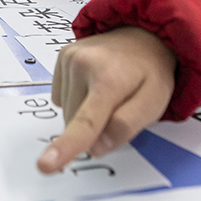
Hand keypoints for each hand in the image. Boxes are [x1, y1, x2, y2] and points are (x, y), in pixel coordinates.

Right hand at [36, 27, 175, 173]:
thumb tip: (96, 148)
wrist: (144, 35)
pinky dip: (76, 98)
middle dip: (94, 127)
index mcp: (110, 80)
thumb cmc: (151, 73)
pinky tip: (94, 84)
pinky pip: (61, 97)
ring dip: (85, 112)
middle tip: (119, 106)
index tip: (45, 165)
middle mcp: (83, 64)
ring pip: (66, 112)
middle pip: (75, 123)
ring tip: (109, 92)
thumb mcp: (154, 103)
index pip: (86, 121)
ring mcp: (69, 57)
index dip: (66, 146)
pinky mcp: (62, 56)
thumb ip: (127, 126)